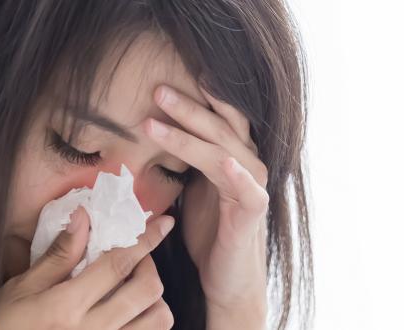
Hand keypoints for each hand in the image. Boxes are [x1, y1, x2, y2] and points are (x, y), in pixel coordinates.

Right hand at [0, 207, 175, 329]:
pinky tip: (128, 316)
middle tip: (131, 258)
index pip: (118, 265)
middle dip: (149, 266)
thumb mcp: (19, 289)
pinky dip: (145, 324)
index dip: (145, 240)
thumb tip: (84, 218)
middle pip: (147, 292)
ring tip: (132, 290)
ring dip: (153, 299)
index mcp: (66, 307)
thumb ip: (58, 256)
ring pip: (156, 322)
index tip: (163, 224)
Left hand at [143, 85, 268, 327]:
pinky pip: (249, 190)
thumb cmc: (208, 230)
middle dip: (187, 107)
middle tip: (157, 89)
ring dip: (191, 134)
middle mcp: (246, 163)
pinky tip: (225, 160)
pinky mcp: (253, 212)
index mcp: (230, 154)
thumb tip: (149, 130)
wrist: (225, 276)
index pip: (215, 117)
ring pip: (223, 151)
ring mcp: (252, 186)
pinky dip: (238, 174)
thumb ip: (184, 158)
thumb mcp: (191, 186)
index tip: (165, 78)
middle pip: (219, 126)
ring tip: (156, 120)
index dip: (194, 98)